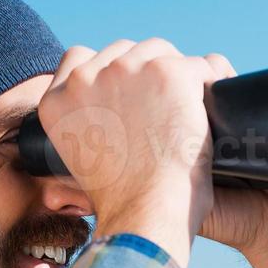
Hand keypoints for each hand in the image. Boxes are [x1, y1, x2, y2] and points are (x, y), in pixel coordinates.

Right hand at [37, 38, 225, 265]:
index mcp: (56, 101)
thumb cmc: (123, 202)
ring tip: (187, 113)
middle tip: (164, 113)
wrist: (145, 214)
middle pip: (124, 52)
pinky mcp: (167, 72)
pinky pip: (199, 66)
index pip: (80, 59)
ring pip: (161, 53)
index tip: (129, 97)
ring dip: (176, 78)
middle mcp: (85, 77)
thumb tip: (110, 115)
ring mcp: (126, 70)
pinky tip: (211, 110)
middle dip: (145, 75)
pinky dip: (210, 85)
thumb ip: (85, 125)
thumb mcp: (81, 161)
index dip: (109, 74)